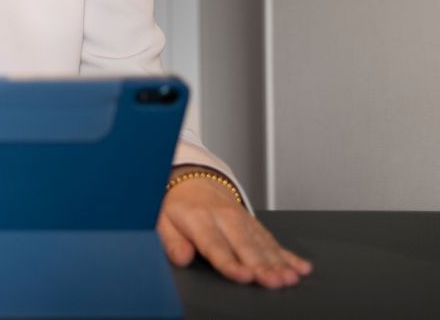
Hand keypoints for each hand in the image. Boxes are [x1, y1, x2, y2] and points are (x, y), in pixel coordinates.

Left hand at [158, 171, 312, 287]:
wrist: (194, 181)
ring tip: (290, 277)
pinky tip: (300, 267)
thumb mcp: (162, 220)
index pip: (215, 245)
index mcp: (199, 219)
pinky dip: (288, 255)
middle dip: (262, 265)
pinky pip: (273, 241)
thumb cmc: (177, 206)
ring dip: (279, 262)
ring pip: (263, 244)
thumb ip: (171, 241)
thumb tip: (181, 258)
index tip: (243, 275)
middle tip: (275, 281)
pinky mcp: (254, 225)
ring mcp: (243, 220)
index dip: (230, 263)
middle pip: (245, 246)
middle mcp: (225, 218)